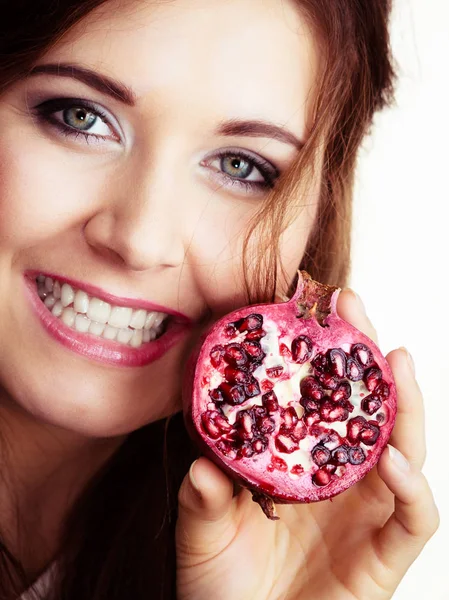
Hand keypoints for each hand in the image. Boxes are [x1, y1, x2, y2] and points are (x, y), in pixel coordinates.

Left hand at [175, 290, 438, 599]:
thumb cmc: (222, 591)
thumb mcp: (202, 537)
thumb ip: (202, 502)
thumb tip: (204, 466)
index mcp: (298, 467)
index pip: (316, 402)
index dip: (316, 358)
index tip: (306, 312)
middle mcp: (337, 482)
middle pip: (364, 411)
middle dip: (364, 359)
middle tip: (353, 311)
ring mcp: (364, 516)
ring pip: (403, 450)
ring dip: (404, 405)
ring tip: (394, 360)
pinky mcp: (383, 559)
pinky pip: (413, 519)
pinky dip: (413, 491)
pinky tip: (397, 463)